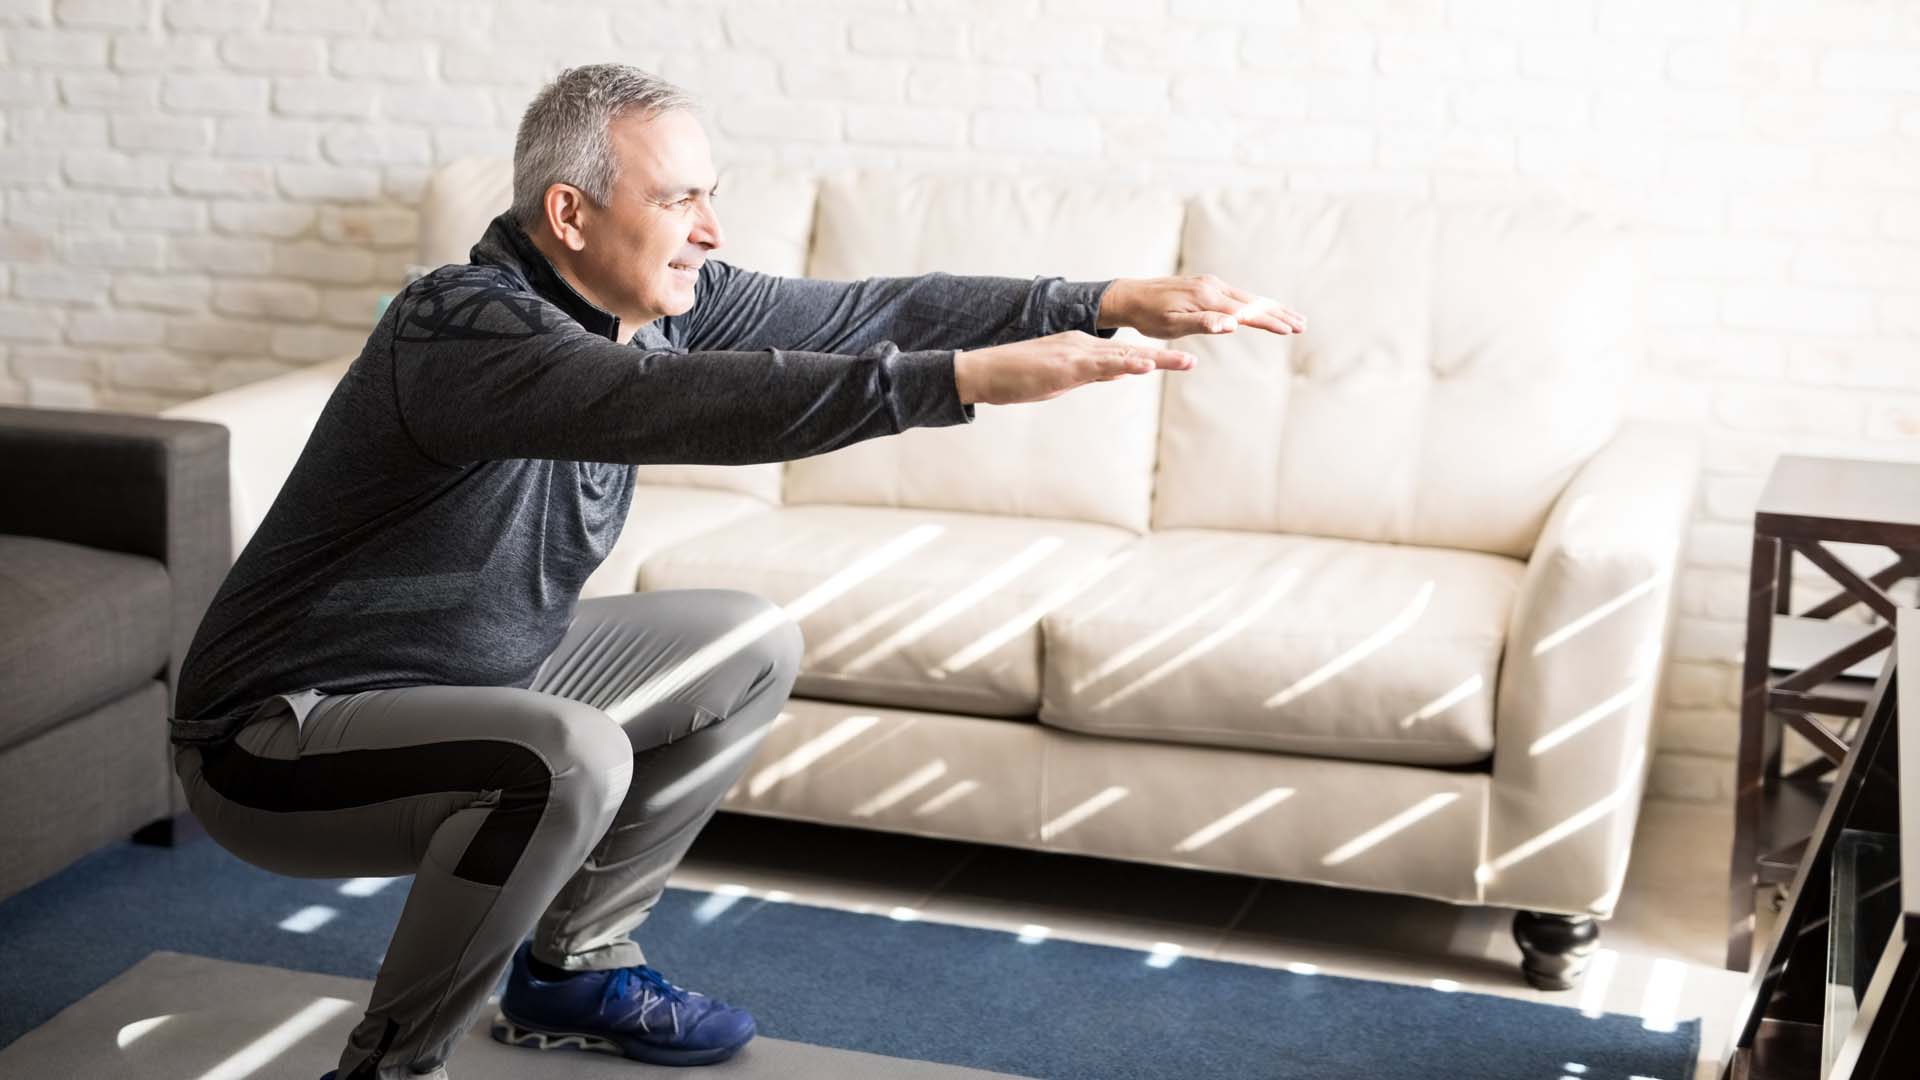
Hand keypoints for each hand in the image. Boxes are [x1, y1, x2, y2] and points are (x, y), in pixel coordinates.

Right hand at [952, 331, 1195, 405]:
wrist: (983, 371)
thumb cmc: (1015, 378)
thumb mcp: (1060, 379)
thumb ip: (1089, 375)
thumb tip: (1117, 374)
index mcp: (1081, 349)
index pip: (1123, 355)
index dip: (1152, 359)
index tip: (1178, 361)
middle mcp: (1083, 345)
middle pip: (1131, 352)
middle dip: (1164, 358)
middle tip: (1192, 360)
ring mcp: (1075, 353)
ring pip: (1123, 356)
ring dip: (1156, 360)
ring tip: (1185, 361)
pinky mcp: (1065, 365)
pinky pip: (1101, 366)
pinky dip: (1125, 365)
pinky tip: (1145, 366)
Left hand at [1097, 274, 1306, 338]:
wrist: (1130, 297)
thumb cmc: (1149, 317)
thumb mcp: (1172, 325)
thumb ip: (1204, 323)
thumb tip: (1232, 325)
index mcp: (1208, 298)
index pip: (1247, 311)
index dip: (1270, 321)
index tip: (1291, 330)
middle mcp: (1214, 286)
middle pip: (1254, 301)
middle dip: (1279, 313)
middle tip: (1302, 324)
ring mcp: (1211, 284)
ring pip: (1248, 297)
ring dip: (1271, 308)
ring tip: (1290, 317)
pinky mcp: (1206, 286)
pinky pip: (1237, 295)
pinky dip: (1255, 303)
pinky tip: (1261, 309)